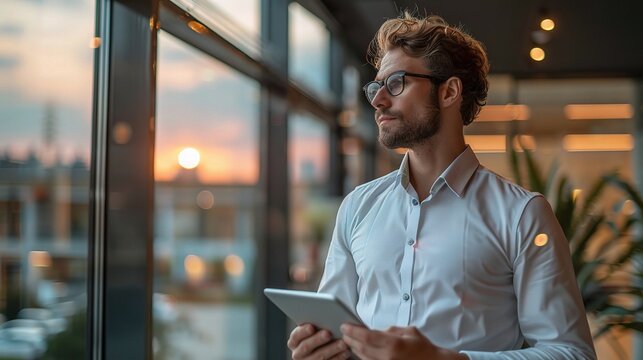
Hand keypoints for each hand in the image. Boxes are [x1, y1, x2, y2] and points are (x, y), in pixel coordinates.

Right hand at [288, 323, 351, 359]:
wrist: (329, 352)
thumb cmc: (322, 335)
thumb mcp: (316, 329)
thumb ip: (317, 323)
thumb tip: (323, 314)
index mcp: (295, 342)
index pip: (295, 336)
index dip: (302, 331)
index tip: (311, 326)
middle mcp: (299, 353)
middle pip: (306, 347)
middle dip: (318, 339)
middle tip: (328, 333)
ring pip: (319, 357)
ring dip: (332, 349)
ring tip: (343, 343)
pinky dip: (338, 357)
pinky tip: (346, 352)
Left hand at [340, 324, 467, 359]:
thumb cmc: (422, 347)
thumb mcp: (408, 331)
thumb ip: (390, 330)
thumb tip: (376, 331)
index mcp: (393, 344)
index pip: (367, 337)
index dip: (353, 331)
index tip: (345, 326)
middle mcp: (387, 357)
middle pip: (362, 349)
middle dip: (351, 340)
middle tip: (344, 333)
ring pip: (364, 359)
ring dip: (355, 349)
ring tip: (350, 341)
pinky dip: (363, 358)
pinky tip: (359, 352)